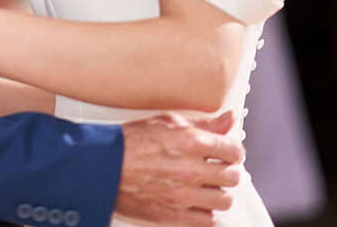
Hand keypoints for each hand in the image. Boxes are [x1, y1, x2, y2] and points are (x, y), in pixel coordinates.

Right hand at [114, 112, 243, 226]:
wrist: (102, 167)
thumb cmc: (128, 144)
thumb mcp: (166, 122)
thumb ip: (202, 123)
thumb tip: (227, 119)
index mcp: (191, 142)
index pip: (234, 150)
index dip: (232, 150)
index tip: (227, 152)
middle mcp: (191, 169)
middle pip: (233, 176)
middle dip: (227, 170)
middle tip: (216, 167)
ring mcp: (184, 195)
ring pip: (225, 199)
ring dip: (218, 192)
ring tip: (206, 185)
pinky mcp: (175, 215)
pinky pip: (209, 219)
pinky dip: (206, 211)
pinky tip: (197, 201)